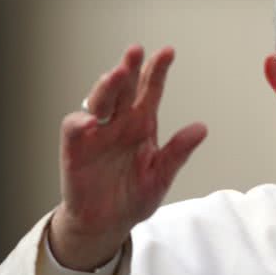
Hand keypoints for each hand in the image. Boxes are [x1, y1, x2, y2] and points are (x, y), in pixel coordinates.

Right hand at [49, 46, 206, 270]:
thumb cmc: (133, 196)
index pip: (150, 90)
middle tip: (136, 51)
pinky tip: (91, 120)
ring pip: (99, 101)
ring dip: (106, 87)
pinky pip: (74, 129)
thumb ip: (178, 152)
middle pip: (124, 88)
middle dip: (129, 68)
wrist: (107, 223)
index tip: (167, 52)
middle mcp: (119, 122)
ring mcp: (96, 133)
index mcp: (142, 124)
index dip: (157, 70)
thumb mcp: (161, 176)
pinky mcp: (75, 149)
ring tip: (116, 74)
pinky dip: (80, 122)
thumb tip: (201, 128)